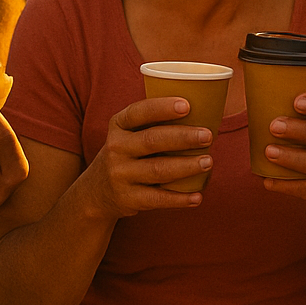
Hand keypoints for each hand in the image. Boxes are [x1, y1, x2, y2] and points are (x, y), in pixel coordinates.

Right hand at [83, 97, 212, 218]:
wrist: (96, 190)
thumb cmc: (127, 152)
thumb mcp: (128, 133)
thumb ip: (154, 122)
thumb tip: (205, 110)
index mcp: (119, 125)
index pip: (138, 112)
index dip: (162, 108)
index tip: (187, 105)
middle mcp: (116, 148)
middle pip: (152, 140)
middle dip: (183, 137)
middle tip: (208, 136)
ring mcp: (120, 175)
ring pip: (158, 170)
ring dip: (186, 166)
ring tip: (208, 161)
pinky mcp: (128, 199)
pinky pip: (157, 199)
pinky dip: (179, 199)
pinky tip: (197, 196)